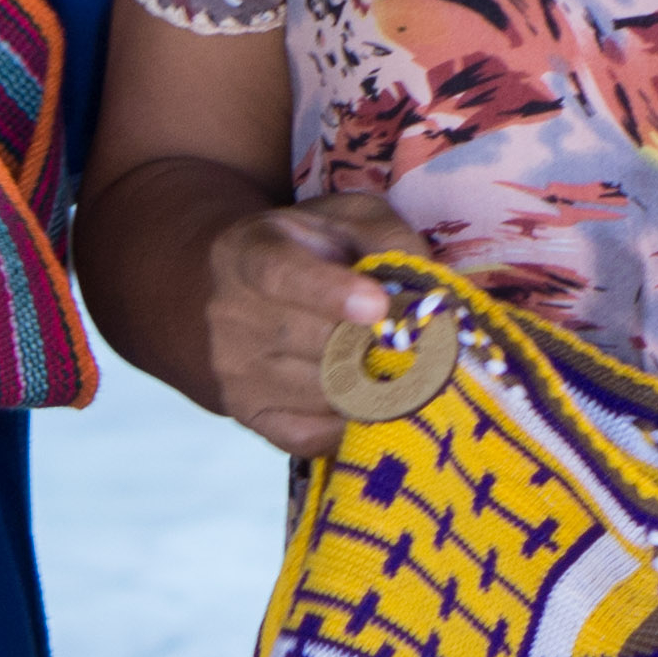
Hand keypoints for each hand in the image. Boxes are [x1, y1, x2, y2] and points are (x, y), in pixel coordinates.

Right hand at [194, 193, 413, 452]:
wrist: (236, 291)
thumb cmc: (310, 250)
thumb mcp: (348, 219)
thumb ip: (387, 237)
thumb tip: (424, 289)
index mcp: (248, 253)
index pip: (281, 275)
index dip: (330, 292)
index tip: (378, 305)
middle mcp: (229, 314)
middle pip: (316, 343)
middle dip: (378, 346)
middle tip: (428, 346)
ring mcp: (233, 370)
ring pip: (322, 392)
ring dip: (375, 387)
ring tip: (403, 369)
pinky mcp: (248, 415)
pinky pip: (310, 437)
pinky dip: (351, 425)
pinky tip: (370, 399)